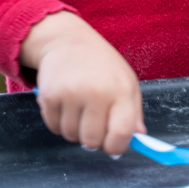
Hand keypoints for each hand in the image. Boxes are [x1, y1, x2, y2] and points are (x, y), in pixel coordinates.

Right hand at [20, 11, 143, 154]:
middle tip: (93, 123)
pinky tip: (65, 103)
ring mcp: (72, 94)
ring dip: (75, 130)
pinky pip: (54, 128)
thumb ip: (134, 112)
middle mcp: (97, 92)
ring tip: (79, 107)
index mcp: (122, 89)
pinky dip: (59, 122)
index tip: (113, 146)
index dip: (117, 146)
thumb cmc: (102, 64)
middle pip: (92, 141)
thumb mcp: (126, 81)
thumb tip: (138, 137)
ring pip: (71, 137)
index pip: (122, 132)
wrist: (68, 41)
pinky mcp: (50, 96)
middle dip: (93, 139)